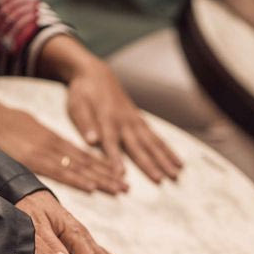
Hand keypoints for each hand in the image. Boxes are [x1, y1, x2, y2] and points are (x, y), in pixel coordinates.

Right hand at [0, 86, 126, 193]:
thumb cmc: (3, 123)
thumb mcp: (30, 127)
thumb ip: (42, 140)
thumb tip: (49, 148)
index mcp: (54, 139)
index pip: (84, 155)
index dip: (102, 166)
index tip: (118, 175)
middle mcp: (55, 146)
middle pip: (88, 163)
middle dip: (108, 176)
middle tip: (126, 187)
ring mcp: (47, 153)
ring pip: (80, 169)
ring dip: (101, 180)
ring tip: (119, 190)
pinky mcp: (35, 160)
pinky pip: (60, 172)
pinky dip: (78, 180)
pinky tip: (92, 187)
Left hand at [66, 61, 182, 182]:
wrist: (96, 73)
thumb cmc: (82, 92)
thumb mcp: (76, 106)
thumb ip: (85, 124)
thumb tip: (91, 141)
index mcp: (106, 120)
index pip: (111, 142)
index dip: (116, 158)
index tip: (121, 174)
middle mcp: (124, 122)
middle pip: (138, 146)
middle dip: (150, 164)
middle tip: (161, 179)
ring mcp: (135, 121)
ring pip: (153, 142)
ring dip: (165, 158)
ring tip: (176, 173)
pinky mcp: (140, 120)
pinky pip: (157, 137)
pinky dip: (167, 149)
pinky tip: (177, 160)